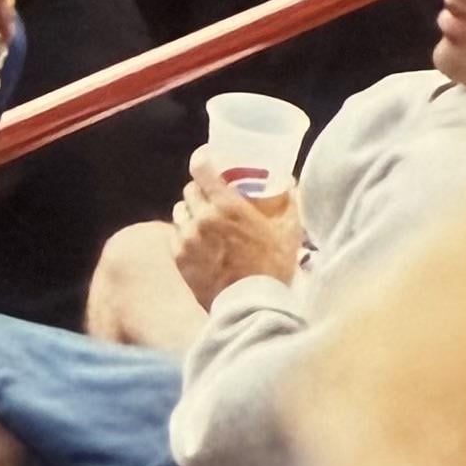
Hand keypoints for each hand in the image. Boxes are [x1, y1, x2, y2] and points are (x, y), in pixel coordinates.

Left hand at [171, 145, 303, 306]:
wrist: (253, 307)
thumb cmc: (273, 268)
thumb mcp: (289, 231)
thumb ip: (289, 202)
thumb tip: (289, 181)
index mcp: (226, 206)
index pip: (200, 166)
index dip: (203, 158)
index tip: (209, 159)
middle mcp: (202, 218)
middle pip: (190, 189)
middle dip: (201, 189)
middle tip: (213, 197)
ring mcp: (187, 239)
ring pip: (180, 211)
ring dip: (190, 212)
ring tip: (204, 221)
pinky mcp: (179, 259)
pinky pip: (175, 235)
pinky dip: (184, 234)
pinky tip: (198, 242)